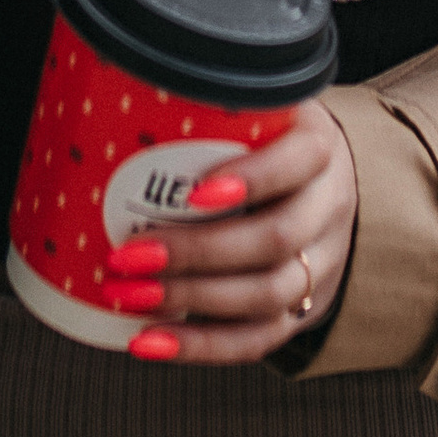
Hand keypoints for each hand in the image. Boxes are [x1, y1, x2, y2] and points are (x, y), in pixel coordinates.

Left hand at [107, 102, 358, 365]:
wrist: (324, 189)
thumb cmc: (267, 141)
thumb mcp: (259, 109)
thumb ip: (210, 104)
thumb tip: (111, 90)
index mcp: (319, 148)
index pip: (299, 161)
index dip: (253, 179)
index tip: (194, 192)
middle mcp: (327, 208)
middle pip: (276, 239)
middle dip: (196, 252)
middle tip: (127, 254)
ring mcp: (320, 265)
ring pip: (267, 295)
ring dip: (189, 301)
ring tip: (128, 295)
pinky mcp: (301, 311)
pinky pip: (256, 340)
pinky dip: (199, 347)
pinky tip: (150, 340)